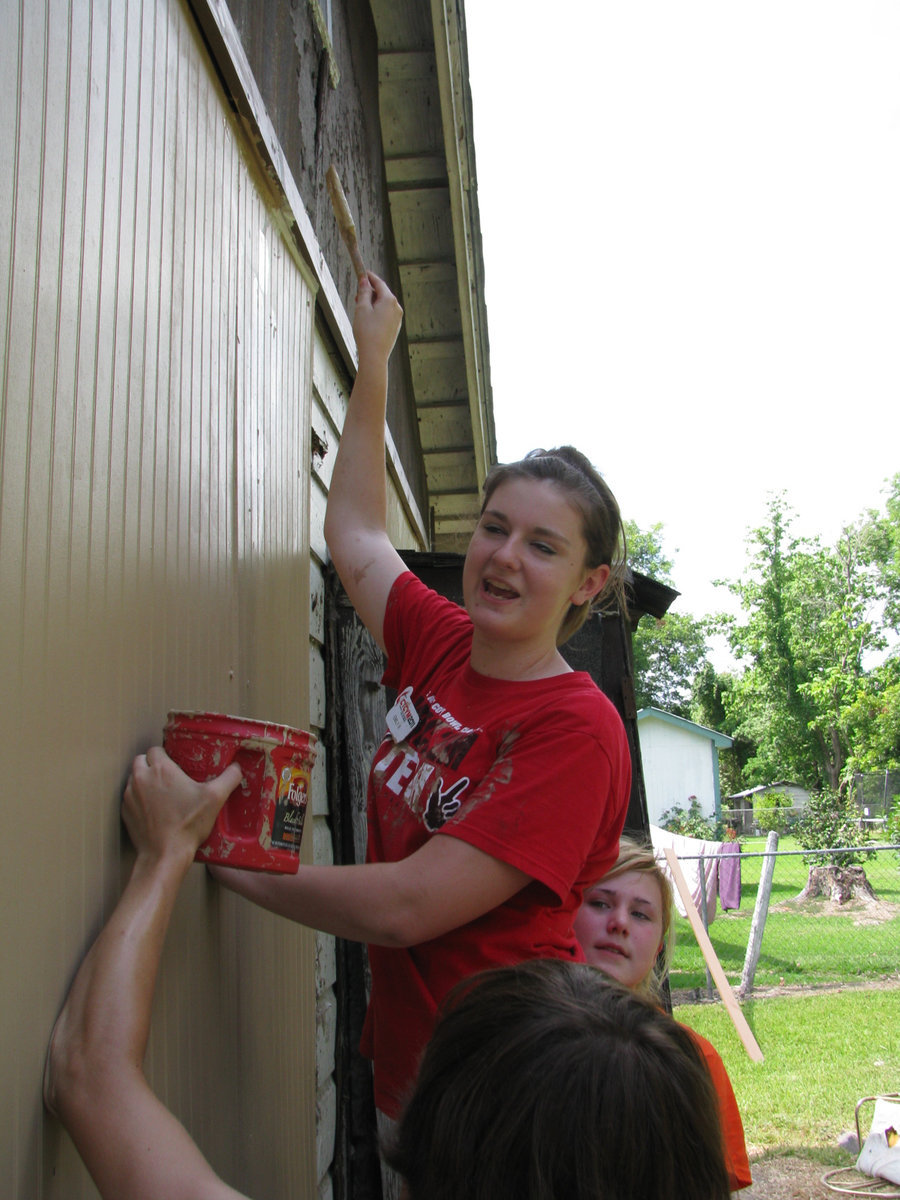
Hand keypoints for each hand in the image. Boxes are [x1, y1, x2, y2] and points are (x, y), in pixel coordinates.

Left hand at [122, 747, 241, 862]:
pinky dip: (138, 799)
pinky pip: (129, 797)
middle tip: (167, 776)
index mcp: (161, 769)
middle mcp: (141, 778)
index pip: (155, 749)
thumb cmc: (188, 824)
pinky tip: (152, 809)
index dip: (165, 754)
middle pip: (140, 760)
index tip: (175, 765)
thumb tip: (237, 768)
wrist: (165, 854)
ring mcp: (130, 796)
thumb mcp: (215, 798)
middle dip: (151, 765)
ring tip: (159, 792)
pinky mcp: (125, 812)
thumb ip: (229, 778)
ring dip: (143, 781)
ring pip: (133, 778)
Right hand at [353, 273, 402, 364]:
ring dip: (373, 303)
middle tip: (357, 295)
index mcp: (389, 300)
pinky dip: (377, 312)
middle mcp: (396, 307)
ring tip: (360, 309)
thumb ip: (364, 292)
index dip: (369, 277)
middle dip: (370, 292)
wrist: (374, 356)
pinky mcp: (395, 327)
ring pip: (384, 305)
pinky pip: (386, 314)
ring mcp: (398, 318)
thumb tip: (365, 281)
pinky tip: (368, 320)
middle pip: (382, 293)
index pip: (379, 283)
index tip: (362, 272)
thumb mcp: (361, 308)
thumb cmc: (366, 332)